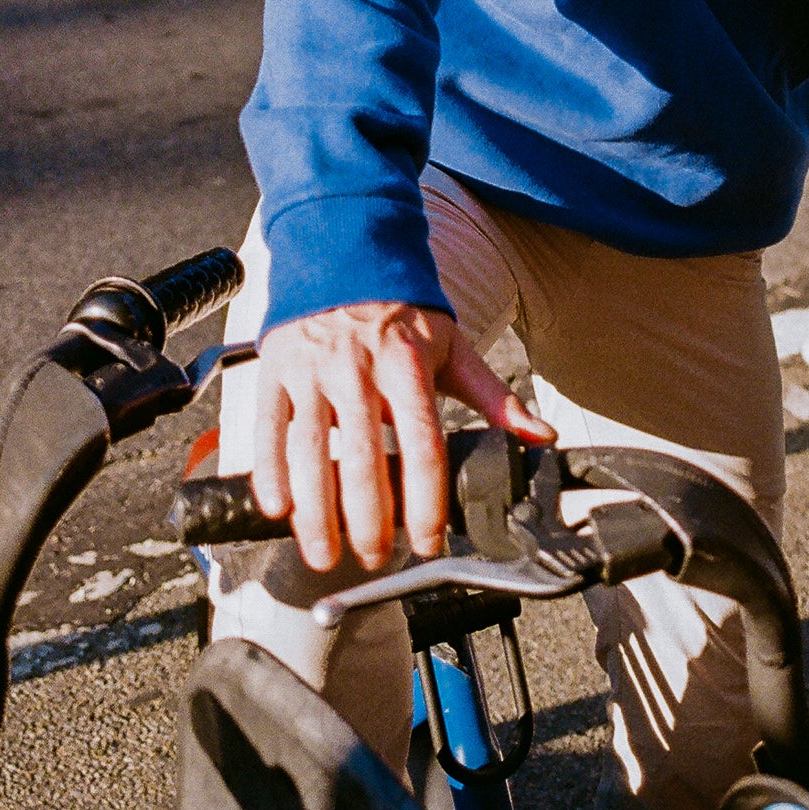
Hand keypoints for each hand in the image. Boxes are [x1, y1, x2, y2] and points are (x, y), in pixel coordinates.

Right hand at [253, 302, 556, 573]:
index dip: (425, 499)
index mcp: (407, 362)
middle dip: (367, 520)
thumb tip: (540, 437)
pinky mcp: (275, 372)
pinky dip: (269, 474)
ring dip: (314, 513)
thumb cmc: (400, 310)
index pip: (422, 443)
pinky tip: (277, 510)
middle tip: (374, 559)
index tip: (427, 540)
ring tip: (323, 555)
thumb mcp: (452, 346)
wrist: (343, 251)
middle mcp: (356, 367)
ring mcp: (311, 370)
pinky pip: (268, 430)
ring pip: (310, 451)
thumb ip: (495, 397)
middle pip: (363, 457)